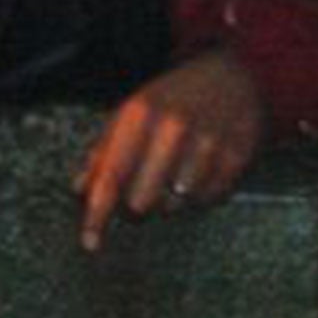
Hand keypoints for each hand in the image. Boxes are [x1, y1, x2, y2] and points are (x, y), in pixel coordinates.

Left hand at [73, 46, 265, 250]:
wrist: (236, 74)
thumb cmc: (175, 97)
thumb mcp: (131, 112)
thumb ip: (103, 152)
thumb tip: (80, 189)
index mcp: (139, 114)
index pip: (110, 176)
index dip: (97, 215)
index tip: (89, 242)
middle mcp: (172, 129)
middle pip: (140, 202)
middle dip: (135, 205)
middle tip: (143, 186)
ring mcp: (207, 144)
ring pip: (173, 206)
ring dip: (169, 199)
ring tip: (175, 171)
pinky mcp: (236, 158)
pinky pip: (205, 202)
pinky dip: (197, 195)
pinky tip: (199, 170)